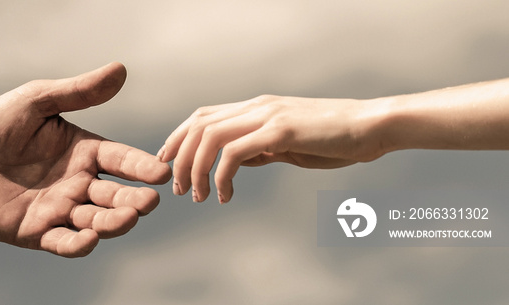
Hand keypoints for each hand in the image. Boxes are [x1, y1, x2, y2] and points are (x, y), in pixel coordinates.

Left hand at [0, 63, 170, 256]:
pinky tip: (88, 239)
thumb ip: (78, 92)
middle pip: (115, 195)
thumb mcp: (37, 101)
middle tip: (148, 203)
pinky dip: (78, 244)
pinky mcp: (37, 231)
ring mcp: (60, 209)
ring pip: (96, 220)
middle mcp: (78, 182)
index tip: (160, 173)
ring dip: (113, 222)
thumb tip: (120, 70)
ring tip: (125, 218)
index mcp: (84, 151)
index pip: (121, 160)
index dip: (141, 167)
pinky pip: (63, 242)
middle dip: (134, 201)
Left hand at [158, 95, 382, 203]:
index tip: (168, 163)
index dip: (178, 138)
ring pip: (210, 138)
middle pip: (198, 125)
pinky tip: (225, 195)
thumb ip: (261, 149)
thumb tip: (236, 162)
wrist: (372, 126)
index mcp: (257, 107)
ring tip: (199, 196)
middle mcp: (257, 106)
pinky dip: (221, 176)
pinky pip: (235, 153)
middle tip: (179, 188)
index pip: (203, 116)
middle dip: (180, 157)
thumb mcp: (289, 144)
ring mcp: (268, 116)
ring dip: (196, 169)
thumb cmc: (335, 138)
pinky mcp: (280, 131)